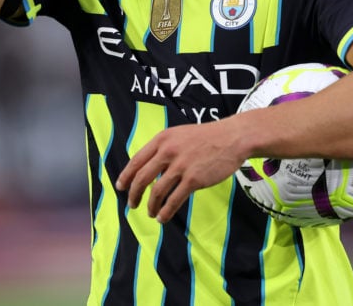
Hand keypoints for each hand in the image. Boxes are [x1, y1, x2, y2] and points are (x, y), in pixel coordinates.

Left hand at [115, 117, 248, 222]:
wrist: (232, 138)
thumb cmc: (206, 137)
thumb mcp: (179, 135)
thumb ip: (163, 148)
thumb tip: (149, 167)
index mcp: (162, 140)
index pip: (136, 160)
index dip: (126, 176)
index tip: (120, 187)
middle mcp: (168, 152)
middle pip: (142, 178)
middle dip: (134, 194)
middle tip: (132, 204)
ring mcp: (181, 166)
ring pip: (157, 191)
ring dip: (151, 206)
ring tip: (150, 213)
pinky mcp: (194, 180)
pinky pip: (174, 200)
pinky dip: (165, 212)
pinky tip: (162, 217)